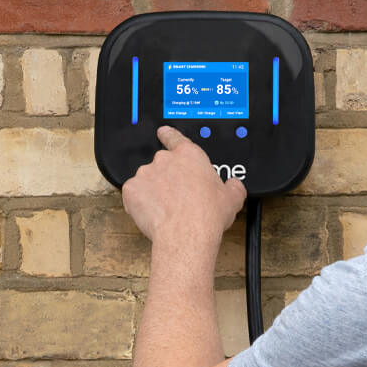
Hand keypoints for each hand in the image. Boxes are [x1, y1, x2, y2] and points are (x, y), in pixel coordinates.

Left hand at [121, 125, 245, 244]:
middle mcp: (165, 159)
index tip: (162, 133)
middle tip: (176, 198)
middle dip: (166, 179)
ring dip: (152, 192)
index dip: (168, 135)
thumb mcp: (232, 198)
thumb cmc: (207, 215)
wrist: (186, 233)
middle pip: (161, 165)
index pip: (175, 138)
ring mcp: (146, 173)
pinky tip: (152, 214)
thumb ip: (232, 186)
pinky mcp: (131, 190)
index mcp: (189, 155)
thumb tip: (234, 185)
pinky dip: (138, 204)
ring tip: (165, 210)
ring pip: (146, 181)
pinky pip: (132, 195)